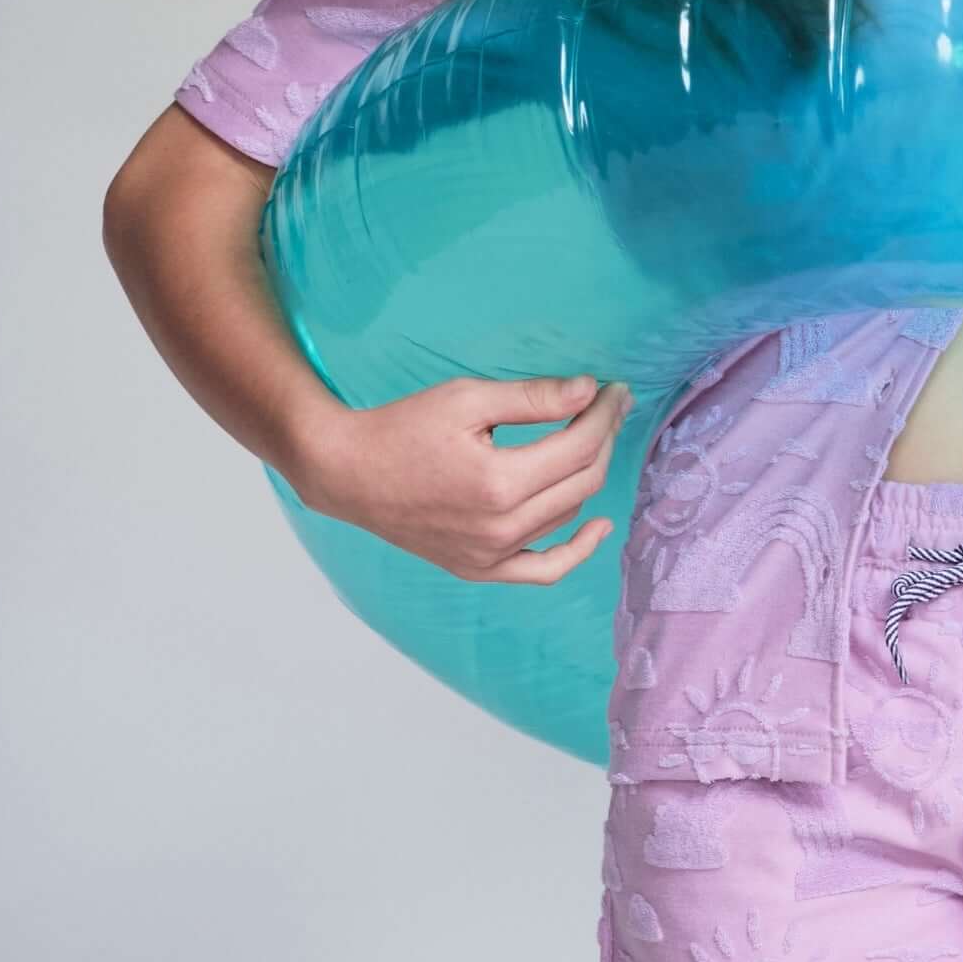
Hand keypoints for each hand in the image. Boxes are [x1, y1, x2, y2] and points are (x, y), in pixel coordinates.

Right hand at [296, 373, 629, 583]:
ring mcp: (490, 555)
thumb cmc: (401, 429)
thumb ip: (533, 398)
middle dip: (604, 438)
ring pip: (568, 515)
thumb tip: (590, 391)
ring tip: (592, 442)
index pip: (579, 446)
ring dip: (589, 476)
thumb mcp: (467, 399)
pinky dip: (576, 551)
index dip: (605, 415)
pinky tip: (597, 526)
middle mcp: (500, 527)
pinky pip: (543, 570)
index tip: (615, 391)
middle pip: (583, 480)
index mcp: (499, 482)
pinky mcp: (479, 568)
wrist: (347, 473)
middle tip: (610, 408)